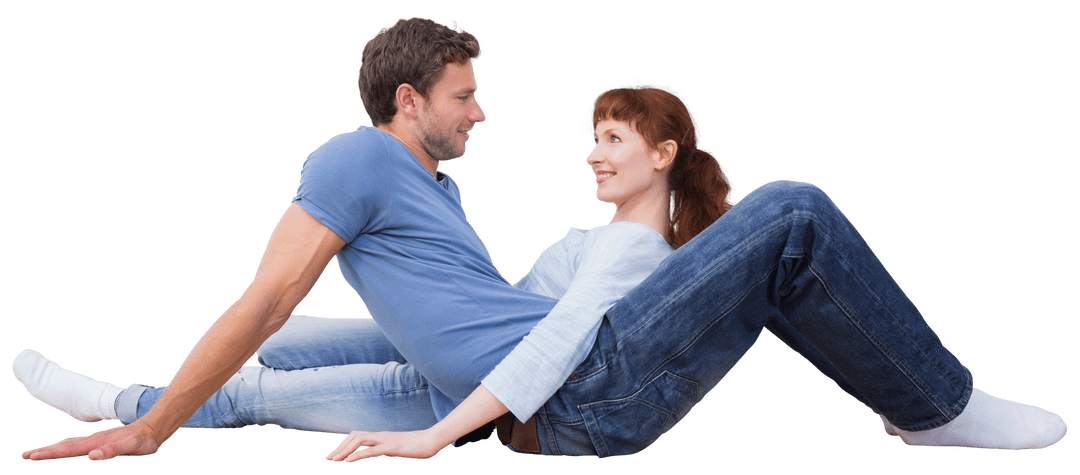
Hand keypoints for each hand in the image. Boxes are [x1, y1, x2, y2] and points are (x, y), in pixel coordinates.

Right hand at [21, 420, 162, 460]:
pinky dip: (67, 447)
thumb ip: (112, 450)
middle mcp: (93, 441)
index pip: (68, 449)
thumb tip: (93, 455)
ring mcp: (97, 440)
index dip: (50, 453)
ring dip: (54, 448)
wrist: (153, 428)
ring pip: (70, 444)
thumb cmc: (142, 440)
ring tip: (38, 452)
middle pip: (65, 446)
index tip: (32, 455)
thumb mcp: (130, 446)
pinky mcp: (101, 442)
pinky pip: (80, 444)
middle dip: (45, 451)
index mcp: (96, 443)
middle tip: (26, 455)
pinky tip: (65, 447)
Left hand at [325, 429, 446, 461]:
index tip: (335, 454)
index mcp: (382, 436)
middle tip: (328, 458)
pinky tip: (347, 461)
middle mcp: (381, 435)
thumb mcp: (400, 447)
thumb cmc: (419, 445)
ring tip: (333, 459)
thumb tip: (385, 450)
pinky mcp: (390, 447)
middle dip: (340, 446)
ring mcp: (385, 440)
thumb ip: (390, 448)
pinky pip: (370, 450)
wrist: (432, 440)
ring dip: (344, 449)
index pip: (358, 435)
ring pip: (358, 440)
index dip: (345, 444)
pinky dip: (356, 455)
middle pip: (355, 435)